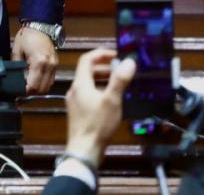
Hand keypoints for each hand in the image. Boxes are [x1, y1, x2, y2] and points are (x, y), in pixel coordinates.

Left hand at [12, 25, 58, 94]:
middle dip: (32, 91)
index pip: (34, 85)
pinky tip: (36, 80)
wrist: (41, 26)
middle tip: (23, 89)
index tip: (19, 91)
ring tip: (29, 85)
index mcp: (39, 62)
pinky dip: (44, 83)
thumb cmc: (27, 36)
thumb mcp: (17, 49)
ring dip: (39, 88)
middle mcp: (49, 66)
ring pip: (48, 86)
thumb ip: (16, 65)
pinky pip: (51, 79)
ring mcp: (54, 66)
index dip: (26, 90)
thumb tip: (15, 77)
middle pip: (42, 88)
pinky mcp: (56, 65)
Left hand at [64, 47, 135, 165]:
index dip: (101, 54)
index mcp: (80, 83)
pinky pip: (88, 95)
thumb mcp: (112, 100)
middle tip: (121, 70)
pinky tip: (112, 101)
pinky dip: (100, 91)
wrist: (84, 149)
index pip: (86, 59)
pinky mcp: (78, 112)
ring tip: (120, 84)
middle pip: (87, 72)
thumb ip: (119, 80)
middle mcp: (74, 90)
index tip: (116, 55)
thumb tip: (129, 61)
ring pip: (88, 84)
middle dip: (105, 68)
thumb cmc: (98, 123)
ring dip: (103, 80)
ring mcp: (75, 101)